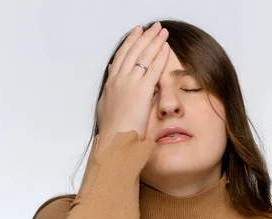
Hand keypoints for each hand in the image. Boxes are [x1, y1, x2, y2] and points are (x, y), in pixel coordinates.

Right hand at [95, 22, 169, 152]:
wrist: (114, 139)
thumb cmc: (111, 128)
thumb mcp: (105, 105)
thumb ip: (110, 88)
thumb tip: (111, 73)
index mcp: (111, 82)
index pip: (122, 55)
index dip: (130, 42)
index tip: (137, 31)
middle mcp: (119, 79)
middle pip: (133, 51)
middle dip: (145, 36)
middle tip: (153, 26)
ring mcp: (130, 83)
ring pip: (143, 56)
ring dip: (154, 41)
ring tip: (162, 31)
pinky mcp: (142, 91)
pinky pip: (153, 69)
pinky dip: (160, 57)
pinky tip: (166, 48)